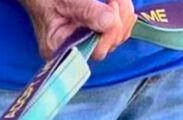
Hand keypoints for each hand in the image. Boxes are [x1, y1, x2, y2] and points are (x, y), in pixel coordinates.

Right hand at [18, 0, 136, 59]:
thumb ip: (86, 10)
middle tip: (114, 0)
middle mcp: (72, 49)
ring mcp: (83, 41)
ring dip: (123, 15)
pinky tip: (118, 3)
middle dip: (119, 20)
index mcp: (60, 47)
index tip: (111, 6)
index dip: (109, 31)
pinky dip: (122, 16)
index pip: (95, 50)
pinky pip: (115, 31)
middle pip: (109, 45)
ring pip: (116, 37)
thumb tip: (110, 22)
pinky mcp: (92, 32)